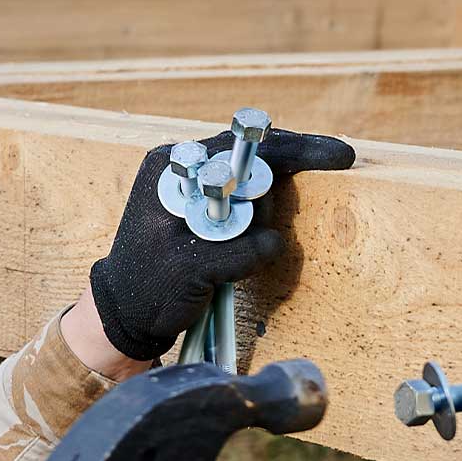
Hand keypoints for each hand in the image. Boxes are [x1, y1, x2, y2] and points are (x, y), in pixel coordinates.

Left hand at [88, 129, 354, 363]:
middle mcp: (185, 171)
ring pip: (254, 185)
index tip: (338, 157)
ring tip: (247, 244)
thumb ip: (233, 250)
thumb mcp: (189, 271)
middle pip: (254, 158)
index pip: (241, 146)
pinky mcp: (207, 215)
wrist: (124, 314)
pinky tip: (250, 250)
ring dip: (270, 208)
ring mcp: (196, 191)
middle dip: (288, 175)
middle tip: (325, 175)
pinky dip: (261, 225)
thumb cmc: (145, 290)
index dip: (294, 149)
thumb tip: (276, 240)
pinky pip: (247, 208)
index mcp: (172, 170)